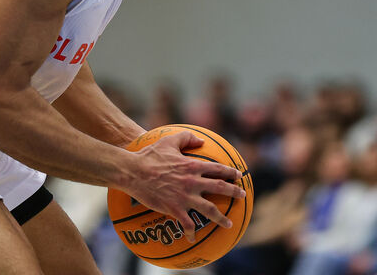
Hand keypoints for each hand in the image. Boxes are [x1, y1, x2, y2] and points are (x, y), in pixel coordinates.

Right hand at [124, 131, 245, 241]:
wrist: (133, 172)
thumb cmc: (149, 155)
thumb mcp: (169, 141)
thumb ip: (186, 137)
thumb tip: (201, 140)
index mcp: (193, 166)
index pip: (218, 169)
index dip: (230, 172)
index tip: (239, 176)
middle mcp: (193, 182)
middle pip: (219, 187)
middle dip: (234, 192)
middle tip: (242, 196)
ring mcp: (185, 197)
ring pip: (209, 209)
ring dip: (221, 218)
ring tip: (229, 224)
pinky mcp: (174, 209)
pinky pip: (187, 224)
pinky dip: (191, 232)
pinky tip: (193, 238)